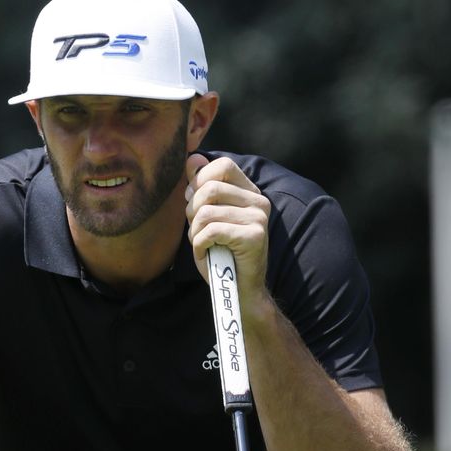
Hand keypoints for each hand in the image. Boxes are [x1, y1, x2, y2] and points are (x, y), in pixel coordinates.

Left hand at [185, 154, 271, 303]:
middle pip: (210, 188)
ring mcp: (259, 218)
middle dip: (192, 211)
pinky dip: (199, 245)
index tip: (194, 203)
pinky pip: (211, 231)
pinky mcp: (253, 236)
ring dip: (195, 233)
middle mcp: (259, 202)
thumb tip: (192, 159)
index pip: (222, 165)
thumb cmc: (220, 254)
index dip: (200, 181)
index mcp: (249, 193)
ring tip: (203, 245)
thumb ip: (201, 189)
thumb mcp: (207, 218)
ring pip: (206, 212)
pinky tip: (206, 253)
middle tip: (197, 230)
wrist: (239, 290)